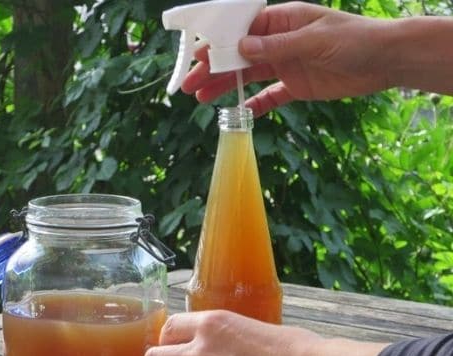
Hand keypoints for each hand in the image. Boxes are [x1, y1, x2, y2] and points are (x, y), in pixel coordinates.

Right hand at [181, 2, 389, 115]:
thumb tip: (241, 46)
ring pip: (247, 76)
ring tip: (201, 99)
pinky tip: (236, 114)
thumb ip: (277, 45)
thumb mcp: (314, 40)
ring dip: (225, 86)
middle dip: (213, 68)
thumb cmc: (355, 39)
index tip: (199, 57)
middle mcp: (279, 41)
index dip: (219, 42)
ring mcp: (286, 64)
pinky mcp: (295, 86)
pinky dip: (253, 105)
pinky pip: (268, 96)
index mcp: (283, 21)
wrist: (386, 61)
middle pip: (238, 55)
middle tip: (189, 84)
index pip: (242, 29)